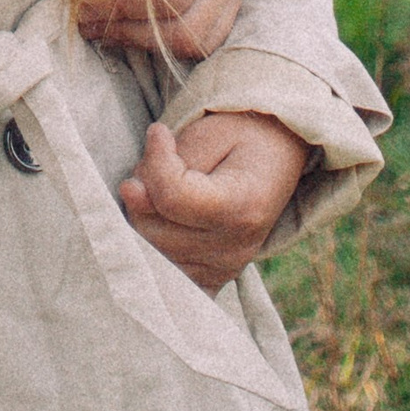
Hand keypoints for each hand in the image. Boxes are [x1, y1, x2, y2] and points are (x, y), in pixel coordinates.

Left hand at [81, 0, 285, 62]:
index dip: (121, 8)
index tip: (82, 5)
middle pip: (187, 31)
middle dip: (131, 36)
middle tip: (89, 25)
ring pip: (204, 40)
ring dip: (153, 46)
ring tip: (110, 31)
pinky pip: (214, 32)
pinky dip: (175, 40)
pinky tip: (142, 26)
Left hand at [119, 110, 308, 291]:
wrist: (277, 155)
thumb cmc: (242, 136)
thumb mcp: (211, 132)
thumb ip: (170, 163)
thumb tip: (132, 191)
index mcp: (243, 206)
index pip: (172, 198)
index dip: (154, 160)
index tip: (159, 132)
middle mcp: (236, 247)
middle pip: (154, 227)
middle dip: (143, 187)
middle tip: (161, 157)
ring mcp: (224, 268)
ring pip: (150, 249)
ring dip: (144, 212)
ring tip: (165, 184)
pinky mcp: (213, 278)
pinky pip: (165, 272)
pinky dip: (155, 244)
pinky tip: (163, 218)